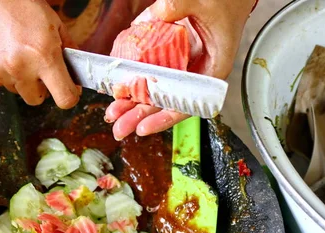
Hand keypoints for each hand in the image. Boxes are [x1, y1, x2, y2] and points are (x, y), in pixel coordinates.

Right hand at [0, 0, 79, 108]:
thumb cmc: (22, 6)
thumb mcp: (55, 24)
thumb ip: (68, 50)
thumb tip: (75, 72)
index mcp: (44, 57)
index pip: (65, 98)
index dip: (70, 95)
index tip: (69, 89)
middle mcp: (21, 69)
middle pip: (37, 100)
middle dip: (42, 89)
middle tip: (40, 70)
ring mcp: (0, 73)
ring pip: (18, 91)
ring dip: (22, 79)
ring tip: (18, 55)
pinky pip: (1, 82)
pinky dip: (5, 72)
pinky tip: (4, 53)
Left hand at [106, 0, 256, 139]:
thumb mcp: (202, 0)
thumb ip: (176, 6)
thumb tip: (149, 19)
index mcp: (212, 68)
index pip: (188, 102)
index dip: (164, 118)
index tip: (143, 127)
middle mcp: (195, 71)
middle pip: (165, 102)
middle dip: (139, 116)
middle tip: (118, 128)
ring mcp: (179, 64)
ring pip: (154, 90)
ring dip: (132, 102)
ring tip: (112, 112)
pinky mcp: (168, 55)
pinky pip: (148, 71)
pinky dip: (132, 79)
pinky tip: (115, 87)